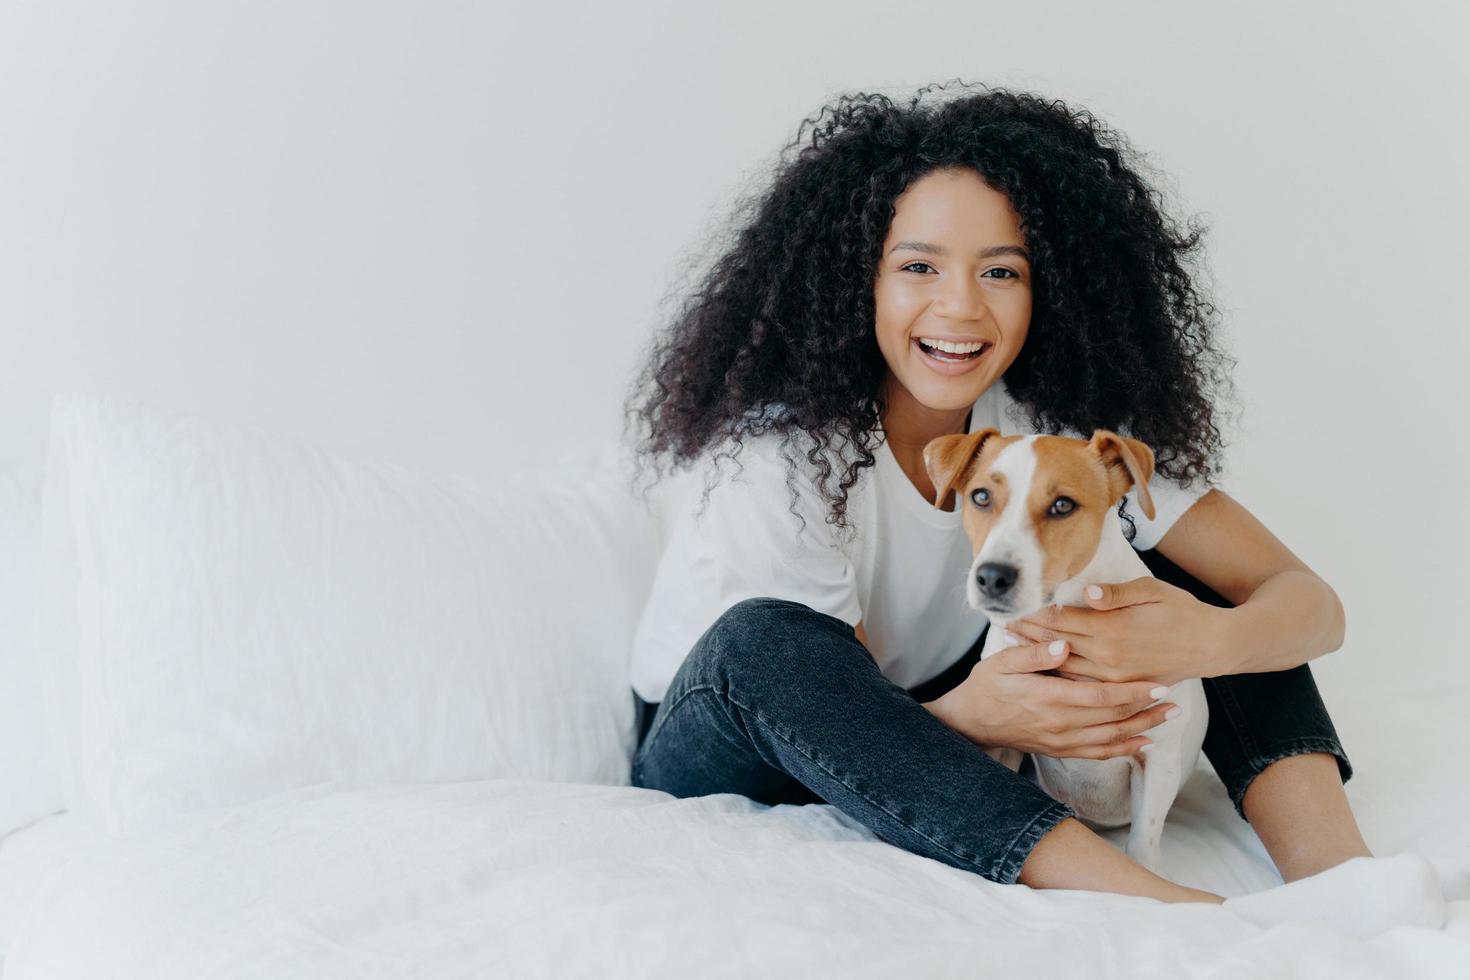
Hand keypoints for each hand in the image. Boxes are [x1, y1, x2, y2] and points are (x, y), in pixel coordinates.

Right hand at [927, 638, 1177, 760]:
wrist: (970, 722)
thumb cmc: (987, 686)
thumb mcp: (1003, 662)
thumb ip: (1034, 653)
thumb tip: (1064, 645)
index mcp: (1049, 697)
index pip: (1101, 696)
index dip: (1133, 692)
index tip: (1158, 684)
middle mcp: (1060, 724)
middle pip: (1114, 718)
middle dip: (1147, 709)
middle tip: (1175, 699)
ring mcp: (1061, 741)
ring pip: (1112, 738)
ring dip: (1142, 729)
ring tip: (1168, 719)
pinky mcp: (1060, 750)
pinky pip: (1098, 753)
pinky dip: (1124, 750)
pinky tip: (1144, 744)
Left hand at [1004, 578, 1230, 685]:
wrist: (1213, 645)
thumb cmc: (1182, 611)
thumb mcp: (1151, 591)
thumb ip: (1115, 594)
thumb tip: (1086, 593)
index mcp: (1111, 630)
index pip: (1060, 622)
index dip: (1033, 615)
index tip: (1011, 609)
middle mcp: (1108, 657)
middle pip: (1056, 645)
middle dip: (1028, 634)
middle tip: (1002, 625)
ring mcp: (1114, 676)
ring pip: (1065, 667)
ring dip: (1038, 655)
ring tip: (1014, 645)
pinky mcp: (1122, 686)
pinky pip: (1084, 683)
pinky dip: (1061, 674)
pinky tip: (1046, 667)